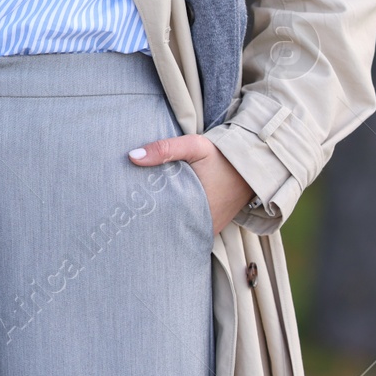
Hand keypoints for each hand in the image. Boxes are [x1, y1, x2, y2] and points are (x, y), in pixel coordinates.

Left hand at [128, 133, 252, 235]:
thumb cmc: (221, 156)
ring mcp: (208, 228)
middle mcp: (203, 225)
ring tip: (137, 213)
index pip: (159, 220)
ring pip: (177, 229)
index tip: (123, 209)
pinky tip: (160, 213)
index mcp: (196, 210)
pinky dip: (176, 221)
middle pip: (166, 226)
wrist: (252, 165)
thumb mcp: (194, 146)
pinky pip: (189, 227)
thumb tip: (132, 156)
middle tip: (125, 211)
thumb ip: (165, 149)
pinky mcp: (212, 226)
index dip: (140, 216)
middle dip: (148, 220)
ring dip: (162, 221)